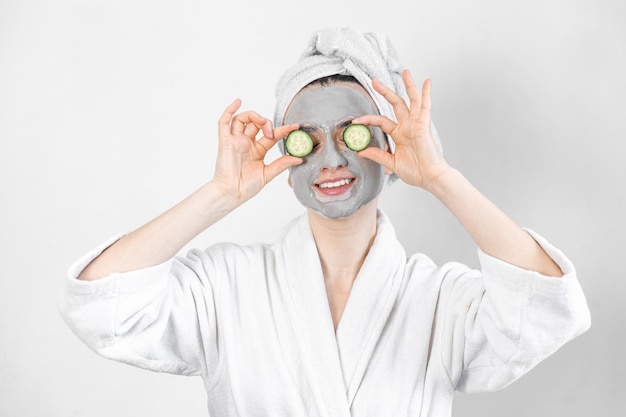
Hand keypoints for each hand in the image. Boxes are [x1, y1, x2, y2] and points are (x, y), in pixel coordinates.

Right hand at [212, 99, 300, 204]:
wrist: (231, 194)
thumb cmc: (246, 187)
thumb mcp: (268, 174)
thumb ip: (282, 164)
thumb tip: (299, 158)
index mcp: (257, 150)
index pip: (272, 135)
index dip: (283, 130)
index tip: (295, 127)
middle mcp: (246, 143)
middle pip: (256, 123)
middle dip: (266, 123)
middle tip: (270, 133)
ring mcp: (235, 141)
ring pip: (242, 119)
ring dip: (253, 116)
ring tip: (261, 123)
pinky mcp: (225, 141)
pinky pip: (224, 122)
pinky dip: (229, 110)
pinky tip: (238, 102)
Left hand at [353, 69, 449, 190]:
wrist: (429, 177)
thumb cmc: (415, 172)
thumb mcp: (391, 163)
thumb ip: (377, 155)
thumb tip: (360, 151)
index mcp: (400, 134)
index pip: (381, 121)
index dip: (368, 119)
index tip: (355, 120)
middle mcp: (408, 126)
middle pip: (396, 104)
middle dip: (385, 92)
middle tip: (374, 81)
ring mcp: (417, 124)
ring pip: (412, 100)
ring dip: (408, 86)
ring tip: (405, 72)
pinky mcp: (424, 125)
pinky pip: (426, 106)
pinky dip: (426, 94)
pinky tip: (427, 82)